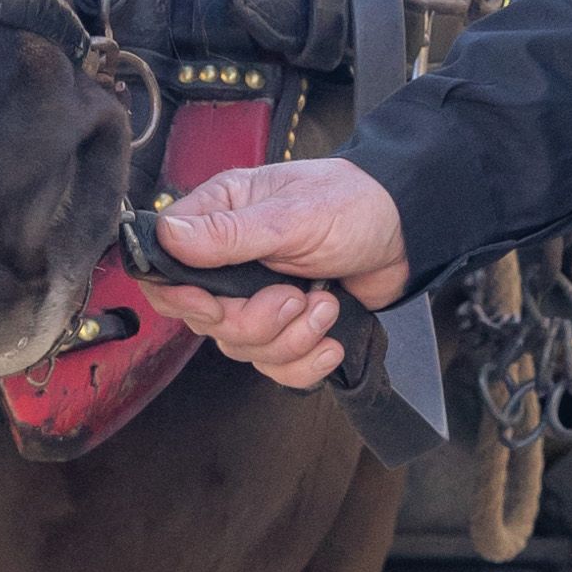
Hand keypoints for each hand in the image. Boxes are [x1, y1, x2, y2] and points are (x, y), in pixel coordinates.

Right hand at [146, 157, 412, 385]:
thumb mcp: (292, 214)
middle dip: (255, 322)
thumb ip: (230, 232)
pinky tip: (330, 340)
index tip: (214, 305)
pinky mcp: (286, 327)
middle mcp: (229, 262)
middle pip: (207, 321)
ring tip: (324, 305)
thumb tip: (168, 236)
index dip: (182, 298)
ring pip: (242, 349)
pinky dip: (305, 362)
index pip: (165, 269)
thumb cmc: (351, 204)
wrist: (406, 233)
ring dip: (291, 338)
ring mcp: (257, 297)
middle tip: (294, 297)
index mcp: (218, 218)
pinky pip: (275, 367)